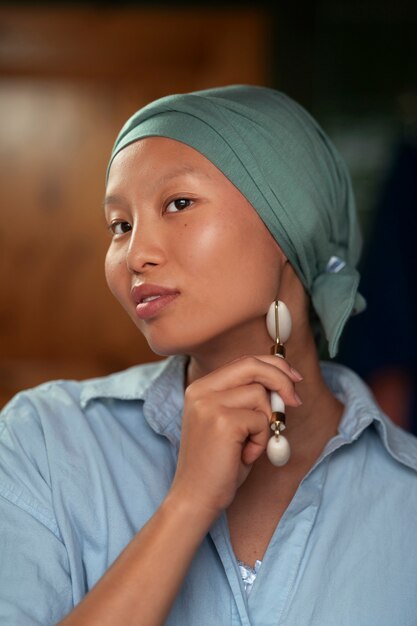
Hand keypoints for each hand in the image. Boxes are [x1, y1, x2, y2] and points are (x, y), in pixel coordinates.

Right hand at [169, 355, 301, 519]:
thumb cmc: (217, 465)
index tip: (293, 377)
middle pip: (252, 366)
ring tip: (248, 446)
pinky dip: (262, 440)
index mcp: (201, 388)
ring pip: (260, 396)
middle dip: (281, 379)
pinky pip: (261, 420)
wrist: (195, 499)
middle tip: (296, 400)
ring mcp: (209, 404)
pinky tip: (244, 456)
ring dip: (265, 423)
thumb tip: (284, 383)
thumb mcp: (232, 424)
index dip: (273, 366)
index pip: (243, 362)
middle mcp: (201, 390)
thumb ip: (250, 400)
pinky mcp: (222, 421)